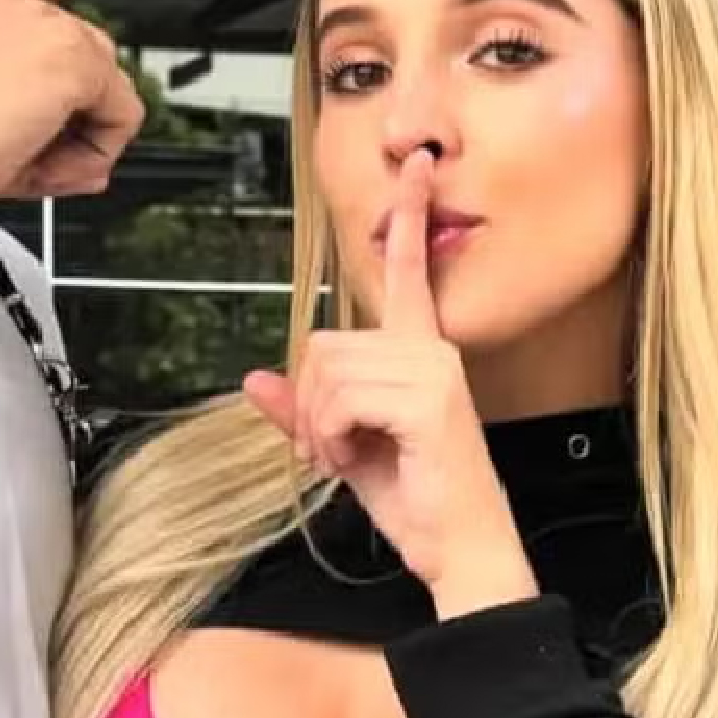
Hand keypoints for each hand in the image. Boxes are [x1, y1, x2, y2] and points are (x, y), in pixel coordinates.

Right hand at [0, 0, 145, 214]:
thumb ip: (25, 108)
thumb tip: (84, 152)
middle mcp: (19, 5)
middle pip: (89, 64)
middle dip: (70, 121)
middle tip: (16, 147)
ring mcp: (51, 26)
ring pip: (108, 98)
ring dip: (78, 143)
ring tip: (17, 152)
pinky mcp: (77, 60)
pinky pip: (120, 121)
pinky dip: (94, 151)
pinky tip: (39, 149)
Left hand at [244, 150, 537, 615]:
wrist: (460, 550)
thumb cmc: (419, 501)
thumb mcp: (346, 450)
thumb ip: (305, 412)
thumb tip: (256, 379)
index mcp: (420, 354)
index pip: (408, 272)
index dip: (409, 217)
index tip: (416, 167)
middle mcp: (432, 351)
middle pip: (324, 342)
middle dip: (311, 403)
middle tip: (333, 448)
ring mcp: (433, 371)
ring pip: (327, 370)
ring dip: (319, 425)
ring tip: (348, 456)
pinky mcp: (428, 397)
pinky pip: (340, 397)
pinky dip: (331, 435)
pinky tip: (356, 459)